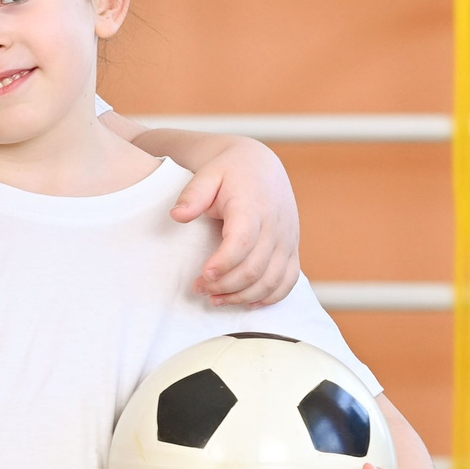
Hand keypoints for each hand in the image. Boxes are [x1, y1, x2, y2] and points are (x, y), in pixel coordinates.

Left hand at [172, 137, 299, 305]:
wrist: (259, 166)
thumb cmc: (228, 172)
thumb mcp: (207, 175)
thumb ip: (192, 195)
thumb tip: (177, 215)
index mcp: (253, 206)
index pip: (243, 241)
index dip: (224, 263)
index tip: (203, 275)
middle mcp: (275, 225)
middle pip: (256, 267)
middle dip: (225, 285)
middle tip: (199, 289)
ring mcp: (287, 239)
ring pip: (272, 280)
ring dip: (243, 296)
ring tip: (215, 299)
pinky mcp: (291, 248)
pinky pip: (288, 280)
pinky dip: (269, 297)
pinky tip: (245, 302)